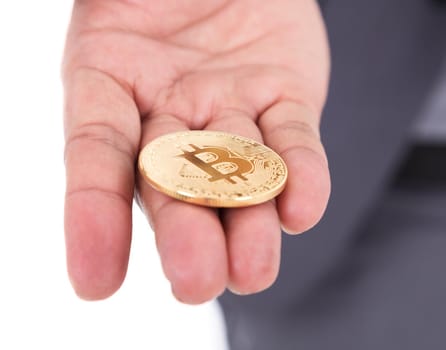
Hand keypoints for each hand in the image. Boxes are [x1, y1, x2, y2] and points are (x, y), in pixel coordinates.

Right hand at [63, 0, 330, 303]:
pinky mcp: (286, 95)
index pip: (98, 158)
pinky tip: (301, 210)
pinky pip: (295, 138)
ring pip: (239, 175)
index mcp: (111, 90)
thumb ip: (108, 45)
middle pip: (176, 184)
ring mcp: (231, 108)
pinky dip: (301, 173)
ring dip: (249, 224)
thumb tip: (100, 99)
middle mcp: (172, 114)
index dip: (94, 217)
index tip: (95, 282)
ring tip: (252, 271)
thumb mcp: (114, 2)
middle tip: (197, 284)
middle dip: (186, 234)